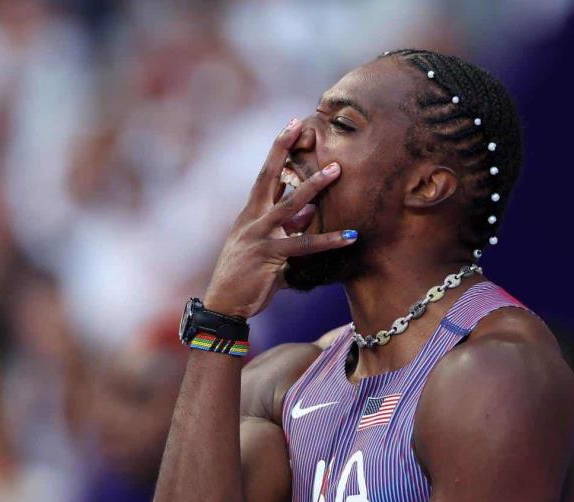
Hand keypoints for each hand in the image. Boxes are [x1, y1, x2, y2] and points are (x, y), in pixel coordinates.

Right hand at [203, 118, 357, 318]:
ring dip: (314, 186)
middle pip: (268, 176)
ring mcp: (259, 235)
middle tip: (301, 124)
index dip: (278, 150)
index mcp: (250, 214)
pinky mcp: (268, 255)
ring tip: (337, 170)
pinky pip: (303, 245)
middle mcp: (252, 219)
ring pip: (289, 204)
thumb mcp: (267, 248)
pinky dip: (329, 241)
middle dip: (283, 148)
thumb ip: (288, 229)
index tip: (291, 125)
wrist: (224, 304)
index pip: (266, 176)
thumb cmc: (245, 277)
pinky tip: (350, 236)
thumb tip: (310, 211)